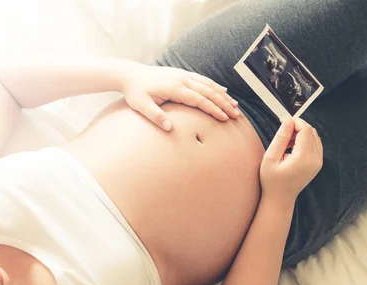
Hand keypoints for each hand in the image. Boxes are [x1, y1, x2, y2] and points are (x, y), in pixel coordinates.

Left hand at [121, 64, 240, 130]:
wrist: (130, 74)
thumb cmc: (135, 92)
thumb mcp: (142, 106)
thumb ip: (156, 116)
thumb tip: (170, 128)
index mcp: (175, 88)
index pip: (200, 100)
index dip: (214, 109)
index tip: (224, 118)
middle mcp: (182, 79)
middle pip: (208, 92)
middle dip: (224, 103)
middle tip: (237, 115)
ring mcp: (182, 75)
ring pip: (208, 85)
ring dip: (223, 95)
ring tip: (235, 105)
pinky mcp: (181, 74)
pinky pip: (202, 79)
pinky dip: (214, 86)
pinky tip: (223, 91)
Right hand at [259, 118, 322, 203]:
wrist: (280, 199)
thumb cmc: (272, 181)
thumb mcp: (270, 158)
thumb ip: (280, 138)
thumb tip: (287, 120)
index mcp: (304, 158)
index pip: (306, 130)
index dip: (295, 122)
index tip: (282, 120)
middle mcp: (315, 160)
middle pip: (311, 132)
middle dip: (297, 127)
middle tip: (282, 133)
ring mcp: (318, 162)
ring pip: (314, 137)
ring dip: (301, 134)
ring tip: (286, 142)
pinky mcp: (317, 163)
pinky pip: (315, 145)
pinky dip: (304, 141)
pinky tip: (292, 147)